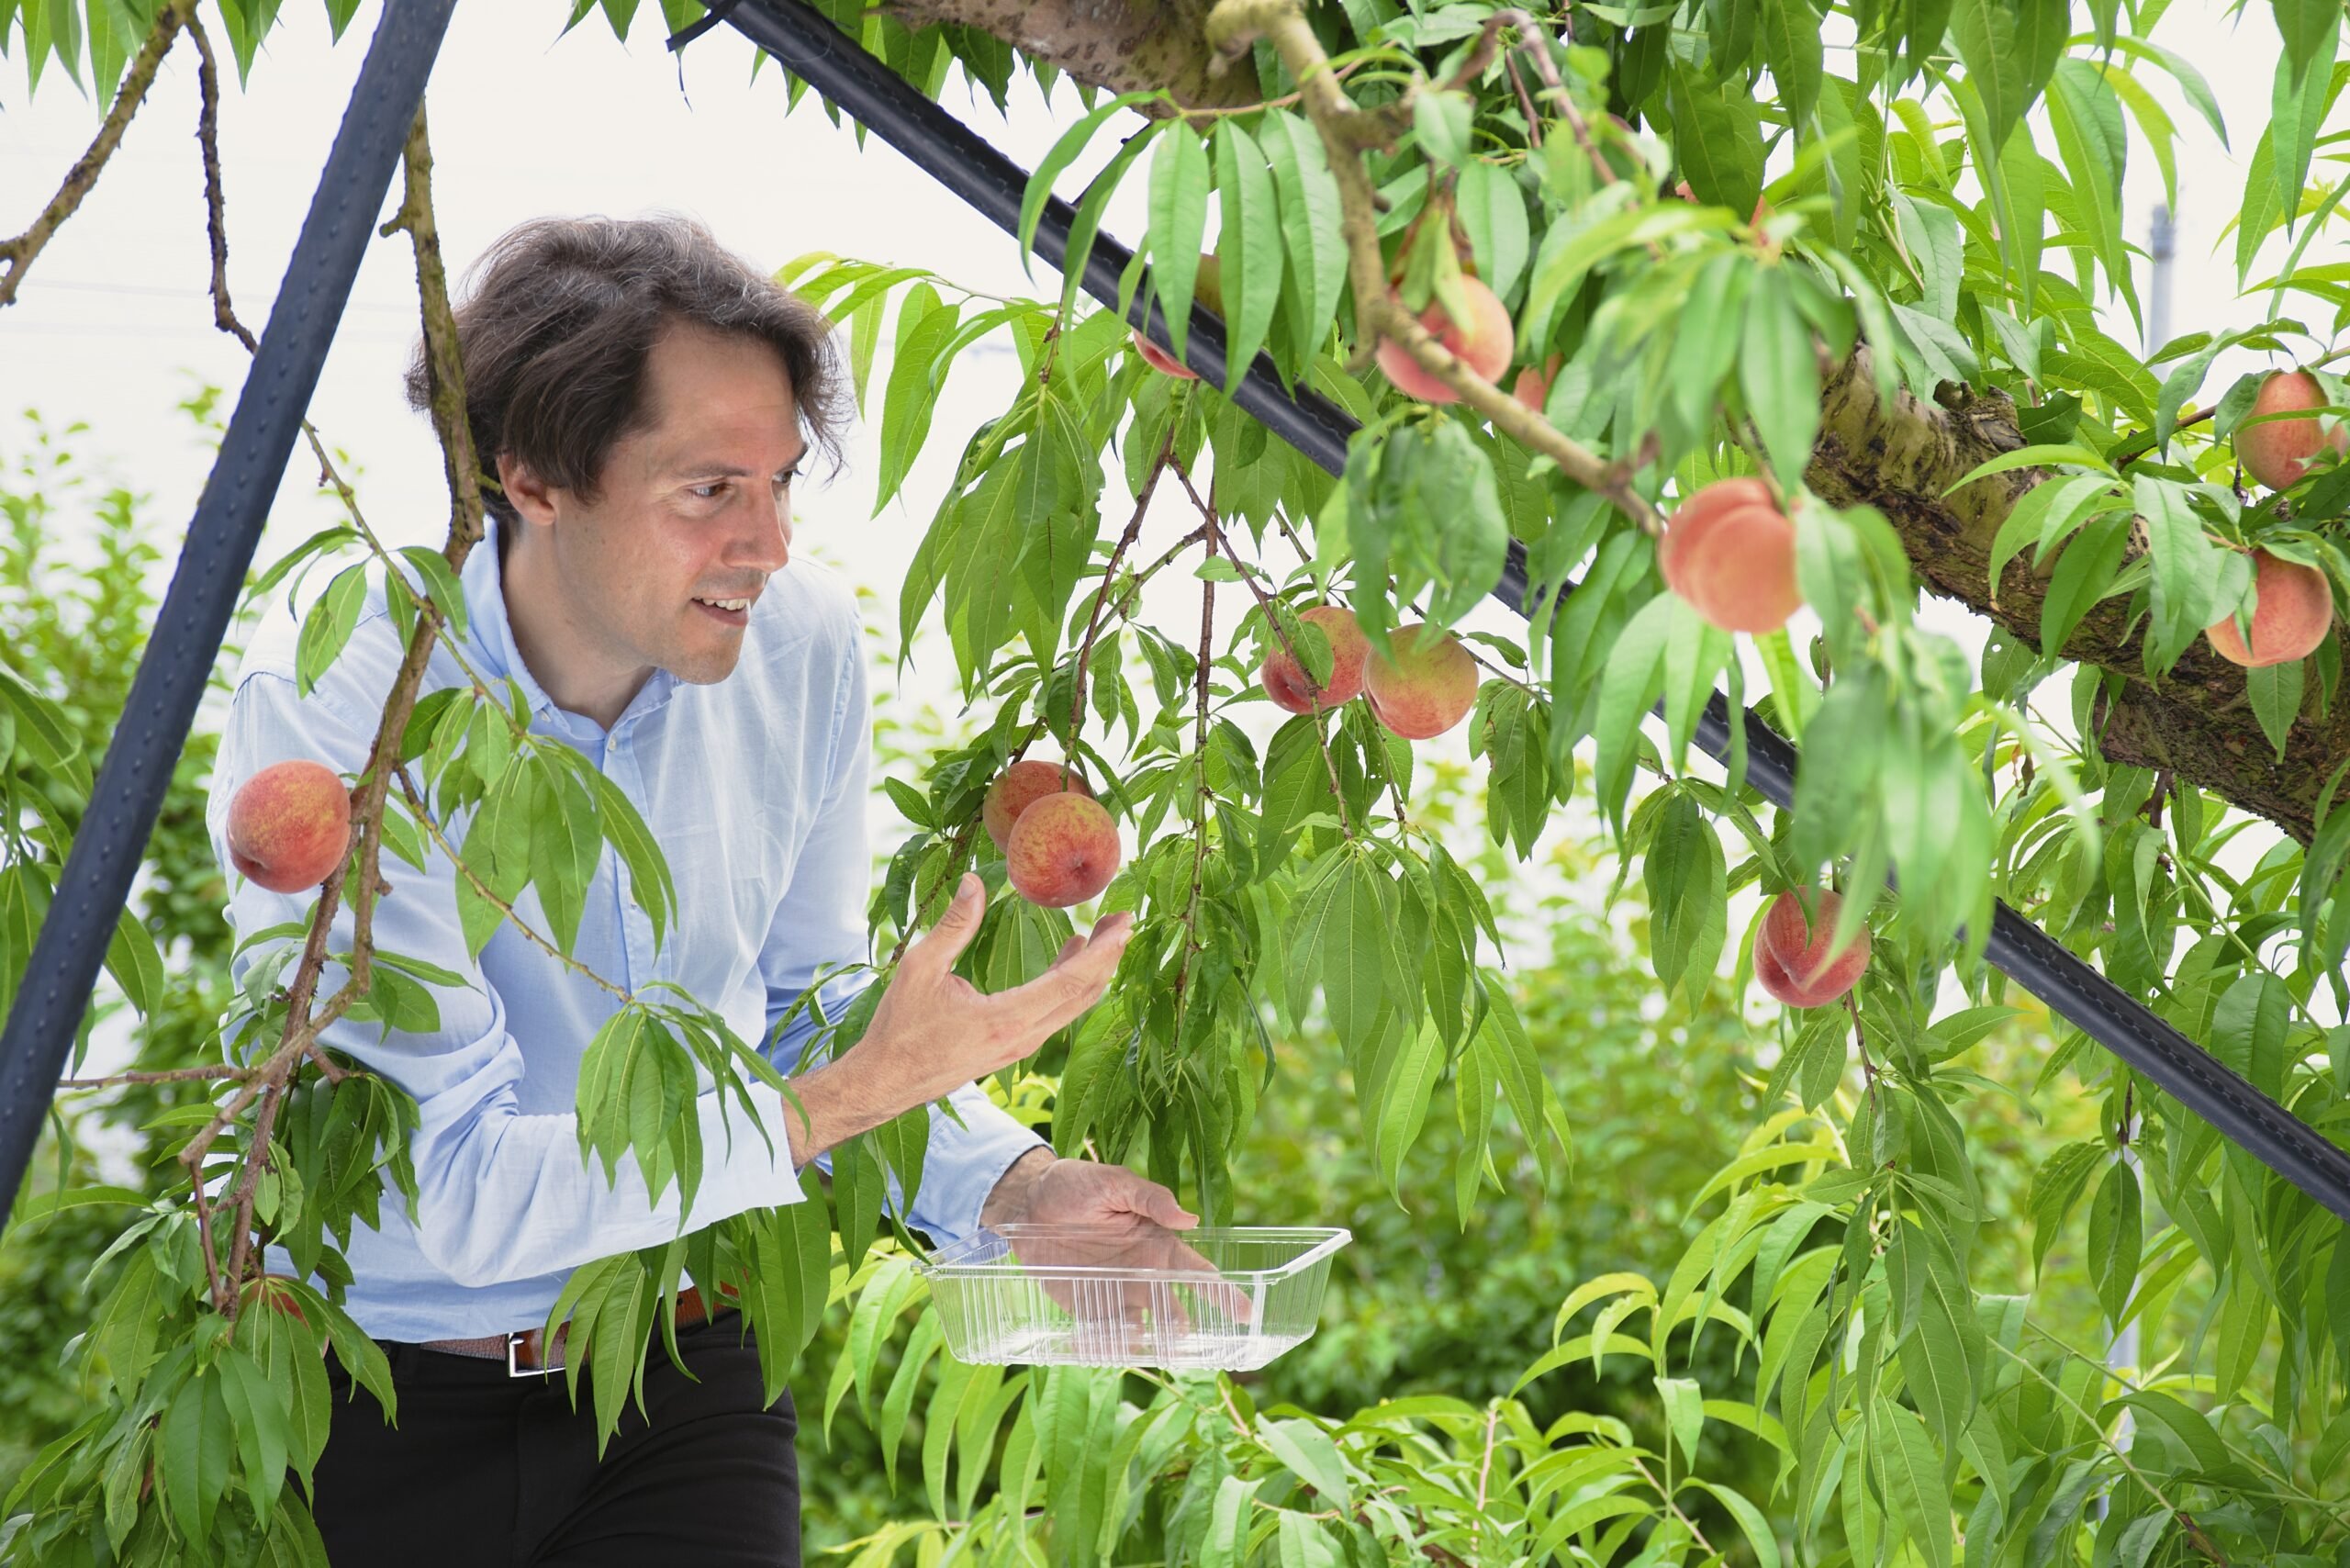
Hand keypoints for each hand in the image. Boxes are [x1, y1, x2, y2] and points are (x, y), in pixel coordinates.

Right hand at [782, 874, 1130, 1166]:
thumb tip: (976, 882)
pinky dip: (1071, 984)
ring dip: (1093, 969)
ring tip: (1104, 933)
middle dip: (1109, 955)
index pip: (1072, 982)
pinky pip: (1055, 1013)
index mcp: (1007, 1019)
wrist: (884, 1083)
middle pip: (1084, 995)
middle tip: (1124, 919)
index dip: (1104, 951)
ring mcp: (1020, 1046)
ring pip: (1072, 1006)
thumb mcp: (920, 968)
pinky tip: (1070, 958)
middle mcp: (1023, 1037)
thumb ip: (953, 925)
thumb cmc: (899, 1028)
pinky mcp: (1012, 1047)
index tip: (1125, 922)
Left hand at [980, 1154, 1253, 1344]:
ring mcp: (1114, 1293)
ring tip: (1142, 1344)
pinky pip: (1103, 1334)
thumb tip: (1189, 1218)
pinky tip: (1106, 1349)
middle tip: (1183, 1338)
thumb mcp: (1114, 1182)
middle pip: (1174, 1309)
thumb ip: (1150, 1198)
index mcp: (1157, 1244)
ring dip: (1145, 1342)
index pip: (1198, 1271)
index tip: (1246, 1313)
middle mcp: (1142, 1274)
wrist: (1025, 1203)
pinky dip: (1108, 1347)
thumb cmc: (1075, 1185)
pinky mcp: (1085, 1307)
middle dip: (1182, 1327)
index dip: (1224, 1293)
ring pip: (1141, 1329)